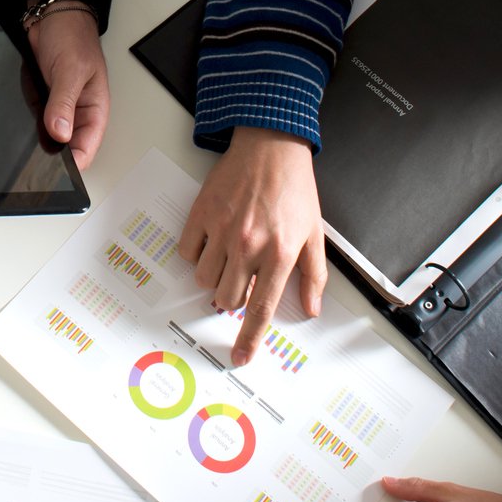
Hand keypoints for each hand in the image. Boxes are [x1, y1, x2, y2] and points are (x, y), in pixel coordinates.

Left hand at [24, 5, 109, 166]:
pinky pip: (36, 121)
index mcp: (95, 108)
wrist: (51, 15)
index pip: (88, 146)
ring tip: (30, 140)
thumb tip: (60, 133)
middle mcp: (78, 111)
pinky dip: (29, 124)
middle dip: (55, 154)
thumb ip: (63, 103)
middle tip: (38, 161)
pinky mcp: (43, 100)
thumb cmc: (72, 36)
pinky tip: (24, 122)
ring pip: (49, 136)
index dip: (75, 163)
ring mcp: (59, 107)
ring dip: (40, 139)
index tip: (59, 171)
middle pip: (68, 146)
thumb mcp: (70, 70)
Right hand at [180, 127, 326, 365]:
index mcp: (279, 254)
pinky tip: (212, 240)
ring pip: (205, 280)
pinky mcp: (201, 215)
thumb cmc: (294, 189)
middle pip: (228, 299)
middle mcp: (248, 246)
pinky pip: (187, 252)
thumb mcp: (313, 233)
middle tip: (243, 277)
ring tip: (230, 255)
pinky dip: (197, 254)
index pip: (261, 309)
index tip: (239, 357)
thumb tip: (311, 308)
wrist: (271, 145)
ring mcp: (222, 230)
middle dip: (234, 297)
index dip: (249, 339)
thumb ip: (313, 275)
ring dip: (216, 277)